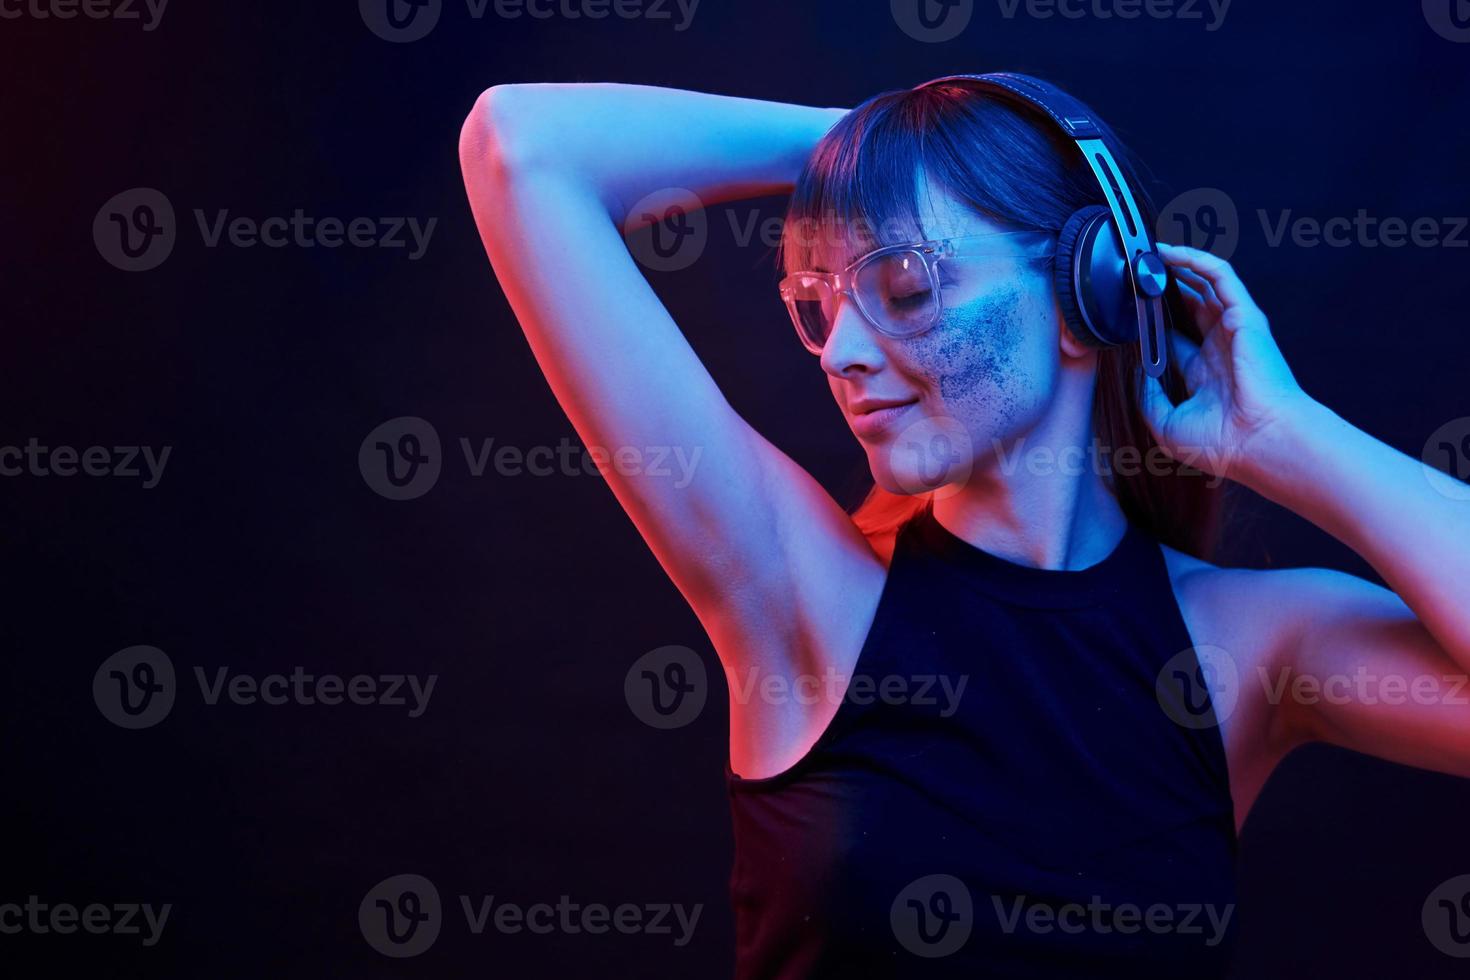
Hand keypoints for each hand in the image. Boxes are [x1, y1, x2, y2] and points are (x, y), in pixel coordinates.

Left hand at [1139, 243, 1313, 485]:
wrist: (1258, 441)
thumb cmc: (1221, 443)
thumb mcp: (1167, 425)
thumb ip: (1149, 397)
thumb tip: (1139, 371)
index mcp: (1205, 375)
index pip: (1175, 339)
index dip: (1152, 323)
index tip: (1126, 311)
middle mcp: (1220, 349)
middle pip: (1190, 307)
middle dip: (1164, 289)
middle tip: (1135, 274)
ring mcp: (1234, 330)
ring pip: (1205, 285)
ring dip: (1178, 267)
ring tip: (1148, 254)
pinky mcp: (1244, 315)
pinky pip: (1221, 276)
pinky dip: (1197, 260)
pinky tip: (1171, 252)